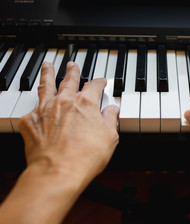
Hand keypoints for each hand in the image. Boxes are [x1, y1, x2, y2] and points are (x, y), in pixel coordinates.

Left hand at [19, 61, 119, 182]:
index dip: (99, 82)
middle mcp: (65, 101)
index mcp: (86, 103)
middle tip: (72, 65)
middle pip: (68, 80)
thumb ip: (110, 119)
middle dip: (72, 71)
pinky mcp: (30, 121)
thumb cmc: (85, 156)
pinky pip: (32, 109)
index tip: (101, 81)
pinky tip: (35, 107)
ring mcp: (45, 110)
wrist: (58, 171)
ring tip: (47, 66)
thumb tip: (113, 110)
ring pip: (46, 86)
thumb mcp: (110, 137)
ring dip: (47, 74)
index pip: (94, 86)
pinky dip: (35, 107)